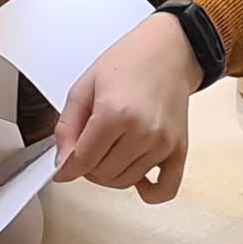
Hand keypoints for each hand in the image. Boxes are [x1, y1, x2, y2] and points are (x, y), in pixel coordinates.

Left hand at [53, 11, 199, 199]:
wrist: (168, 50)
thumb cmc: (129, 61)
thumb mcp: (85, 86)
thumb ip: (67, 127)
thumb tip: (63, 162)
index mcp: (114, 113)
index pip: (83, 161)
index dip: (67, 168)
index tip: (63, 170)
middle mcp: (142, 131)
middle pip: (102, 175)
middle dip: (88, 167)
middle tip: (89, 148)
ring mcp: (162, 143)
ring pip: (125, 181)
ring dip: (111, 174)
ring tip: (111, 150)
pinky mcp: (179, 149)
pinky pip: (165, 189)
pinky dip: (149, 193)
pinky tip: (137, 178)